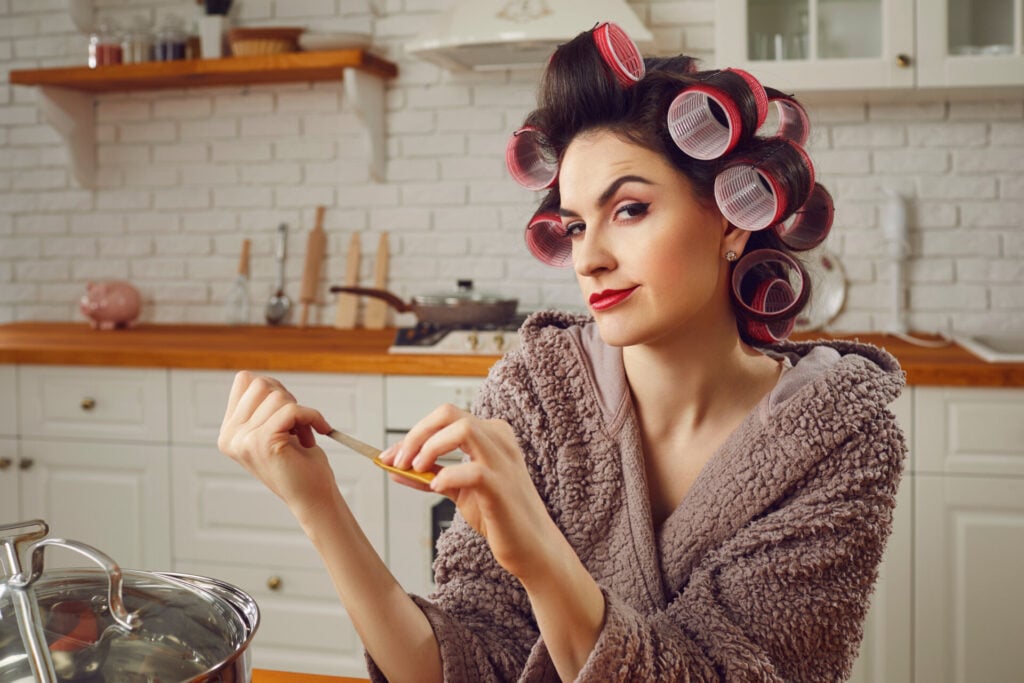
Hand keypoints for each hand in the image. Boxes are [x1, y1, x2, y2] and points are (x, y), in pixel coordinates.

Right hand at [218, 371, 336, 521]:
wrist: (314, 498)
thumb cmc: (299, 463)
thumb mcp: (273, 429)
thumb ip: (259, 407)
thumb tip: (257, 379)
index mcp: (229, 432)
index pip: (245, 380)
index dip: (273, 388)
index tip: (287, 411)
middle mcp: (231, 436)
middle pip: (260, 384)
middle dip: (288, 398)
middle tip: (298, 424)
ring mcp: (244, 440)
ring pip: (278, 397)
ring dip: (301, 412)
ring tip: (304, 435)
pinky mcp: (263, 442)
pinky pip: (292, 410)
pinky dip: (313, 416)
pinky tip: (320, 430)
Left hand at [382, 404, 558, 580]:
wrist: (531, 547)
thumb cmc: (498, 515)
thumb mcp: (459, 489)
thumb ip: (431, 475)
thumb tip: (397, 468)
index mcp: (491, 434)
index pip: (445, 417)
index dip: (413, 433)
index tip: (390, 455)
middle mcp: (499, 439)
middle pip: (450, 414)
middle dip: (416, 434)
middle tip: (398, 461)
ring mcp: (503, 461)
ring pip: (463, 430)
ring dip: (430, 447)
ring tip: (416, 469)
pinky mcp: (502, 487)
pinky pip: (473, 471)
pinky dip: (448, 476)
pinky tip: (436, 488)